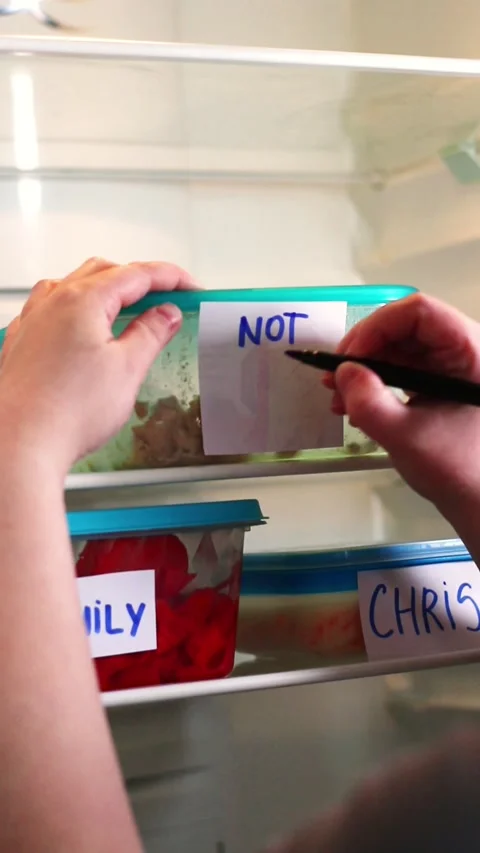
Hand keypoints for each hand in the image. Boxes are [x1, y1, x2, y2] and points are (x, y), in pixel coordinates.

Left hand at [0, 257, 194, 474]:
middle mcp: (52, 302)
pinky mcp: (21, 343)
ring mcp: (32, 321)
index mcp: (82, 300)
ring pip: (73, 287)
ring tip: (127, 311)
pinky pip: (51, 309)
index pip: (137, 274)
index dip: (170, 277)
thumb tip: (165, 314)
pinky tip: (85, 330)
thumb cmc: (66, 411)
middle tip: (166, 298)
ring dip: (105, 290)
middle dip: (139, 280)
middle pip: (104, 272)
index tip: (189, 287)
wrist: (21, 443)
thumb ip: (150, 333)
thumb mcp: (127, 369)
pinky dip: (77, 310)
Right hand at [325, 293, 479, 518]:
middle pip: (406, 328)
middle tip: (333, 378)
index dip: (378, 327)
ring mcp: (454, 369)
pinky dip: (376, 382)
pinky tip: (353, 404)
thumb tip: (342, 372)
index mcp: (472, 353)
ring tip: (338, 397)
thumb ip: (369, 403)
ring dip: (365, 368)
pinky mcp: (442, 385)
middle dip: (364, 350)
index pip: (420, 313)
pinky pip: (405, 369)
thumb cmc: (461, 473)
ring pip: (401, 348)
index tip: (349, 359)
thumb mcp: (407, 438)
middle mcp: (466, 352)